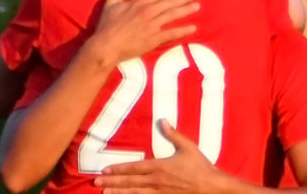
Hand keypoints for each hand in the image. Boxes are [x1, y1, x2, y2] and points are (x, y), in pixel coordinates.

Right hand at [86, 0, 201, 67]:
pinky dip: (182, 31)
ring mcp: (152, 26)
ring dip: (186, 10)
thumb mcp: (111, 3)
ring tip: (198, 5)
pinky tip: (193, 28)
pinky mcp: (153, 40)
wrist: (105, 47)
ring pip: (172, 16)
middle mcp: (148, 12)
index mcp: (138, 3)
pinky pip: (170, 34)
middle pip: (169, 3)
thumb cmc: (106, 25)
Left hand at [94, 119, 217, 193]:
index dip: (118, 169)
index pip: (134, 168)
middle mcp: (156, 181)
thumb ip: (173, 134)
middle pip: (130, 182)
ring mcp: (160, 193)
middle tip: (95, 182)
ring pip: (134, 193)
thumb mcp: (188, 147)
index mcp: (160, 167)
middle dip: (112, 181)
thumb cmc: (200, 167)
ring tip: (105, 192)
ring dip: (118, 192)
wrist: (211, 188)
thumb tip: (162, 121)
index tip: (104, 169)